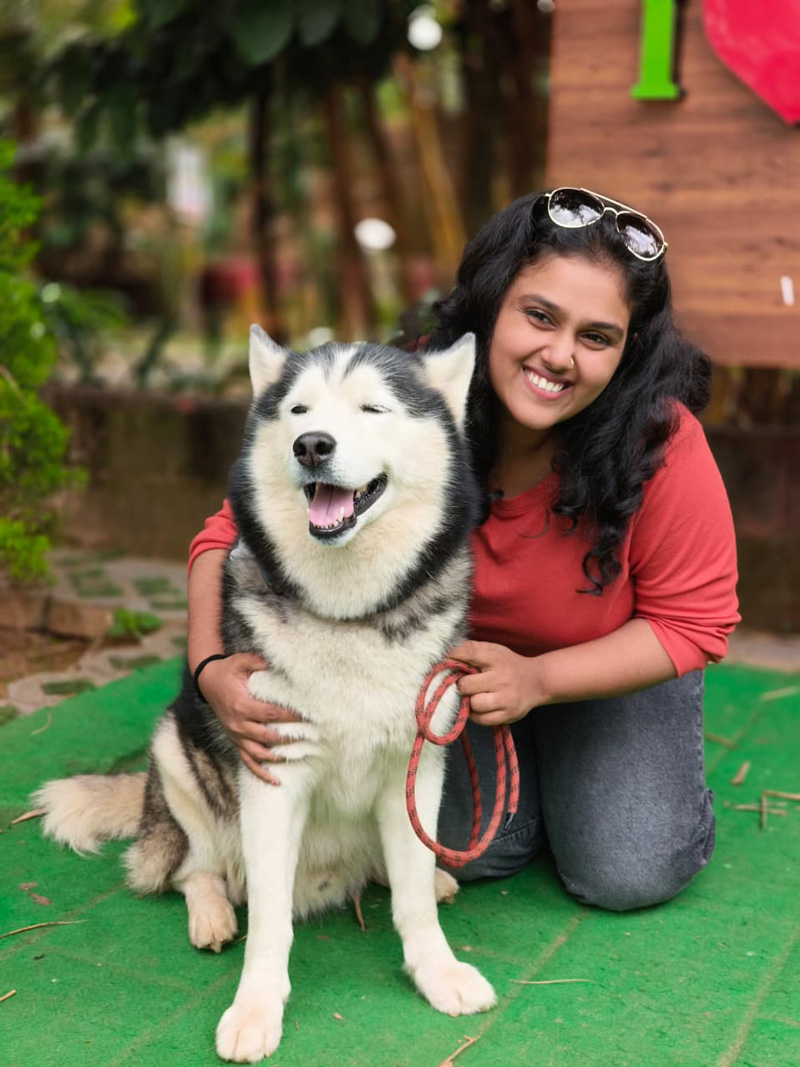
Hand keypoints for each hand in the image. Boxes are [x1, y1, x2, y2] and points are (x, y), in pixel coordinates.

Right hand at [198, 653, 302, 785]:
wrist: (207, 682)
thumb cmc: (227, 671)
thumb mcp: (240, 661)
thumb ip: (257, 662)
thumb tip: (276, 663)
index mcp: (242, 706)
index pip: (272, 714)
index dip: (291, 717)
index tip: (309, 717)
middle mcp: (239, 724)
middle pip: (269, 736)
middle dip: (292, 737)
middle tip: (313, 738)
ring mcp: (236, 735)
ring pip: (259, 753)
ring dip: (280, 756)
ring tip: (300, 756)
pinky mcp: (235, 741)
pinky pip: (248, 761)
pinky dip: (261, 773)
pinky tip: (276, 781)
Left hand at [450, 641, 547, 726]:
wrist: (537, 682)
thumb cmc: (508, 664)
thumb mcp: (494, 650)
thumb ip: (471, 650)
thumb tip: (446, 656)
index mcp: (497, 658)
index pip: (468, 654)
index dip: (452, 658)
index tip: (447, 662)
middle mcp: (502, 678)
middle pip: (465, 685)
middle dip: (461, 685)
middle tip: (465, 684)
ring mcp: (506, 699)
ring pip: (473, 704)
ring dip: (468, 701)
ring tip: (473, 696)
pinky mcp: (508, 715)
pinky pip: (481, 719)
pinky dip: (475, 714)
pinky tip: (479, 706)